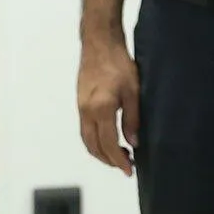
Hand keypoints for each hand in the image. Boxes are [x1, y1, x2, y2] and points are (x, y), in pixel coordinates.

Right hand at [77, 37, 141, 175]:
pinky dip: (95, 141)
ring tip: (119, 155)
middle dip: (109, 160)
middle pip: (94, 147)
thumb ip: (132, 119)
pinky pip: (85, 130)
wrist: (100, 42)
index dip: (119, 161)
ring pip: (87, 140)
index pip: (108, 144)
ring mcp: (81, 107)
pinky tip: (108, 138)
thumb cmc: (119, 63)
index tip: (129, 170)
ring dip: (101, 152)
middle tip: (126, 165)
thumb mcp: (133, 91)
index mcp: (101, 109)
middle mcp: (87, 111)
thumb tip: (133, 143)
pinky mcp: (80, 102)